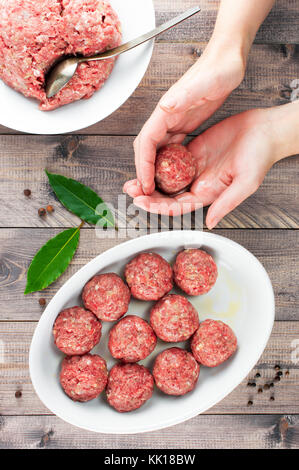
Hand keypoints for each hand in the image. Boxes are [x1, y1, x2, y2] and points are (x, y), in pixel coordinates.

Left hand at [124, 108, 277, 228]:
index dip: (158, 206)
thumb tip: (210, 222)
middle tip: (130, 191)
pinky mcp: (194, 150)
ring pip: (166, 178)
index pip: (177, 206)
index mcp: (207, 195)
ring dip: (149, 180)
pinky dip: (158, 161)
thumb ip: (226, 203)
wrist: (266, 131)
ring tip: (131, 180)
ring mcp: (195, 168)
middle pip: (167, 195)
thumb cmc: (260, 157)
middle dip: (147, 195)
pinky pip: (172, 157)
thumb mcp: (246, 183)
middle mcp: (198, 184)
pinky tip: (146, 161)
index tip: (141, 201)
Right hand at [126, 38, 245, 195]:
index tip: (145, 184)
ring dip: (153, 169)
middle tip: (145, 192)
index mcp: (165, 111)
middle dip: (143, 171)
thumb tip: (165, 107)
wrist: (227, 59)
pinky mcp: (184, 123)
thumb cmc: (217, 69)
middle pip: (146, 149)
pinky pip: (170, 147)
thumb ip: (183, 96)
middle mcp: (166, 117)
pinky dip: (167, 162)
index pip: (146, 143)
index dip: (143, 166)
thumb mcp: (203, 83)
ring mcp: (174, 121)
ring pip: (156, 150)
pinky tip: (172, 173)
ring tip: (154, 189)